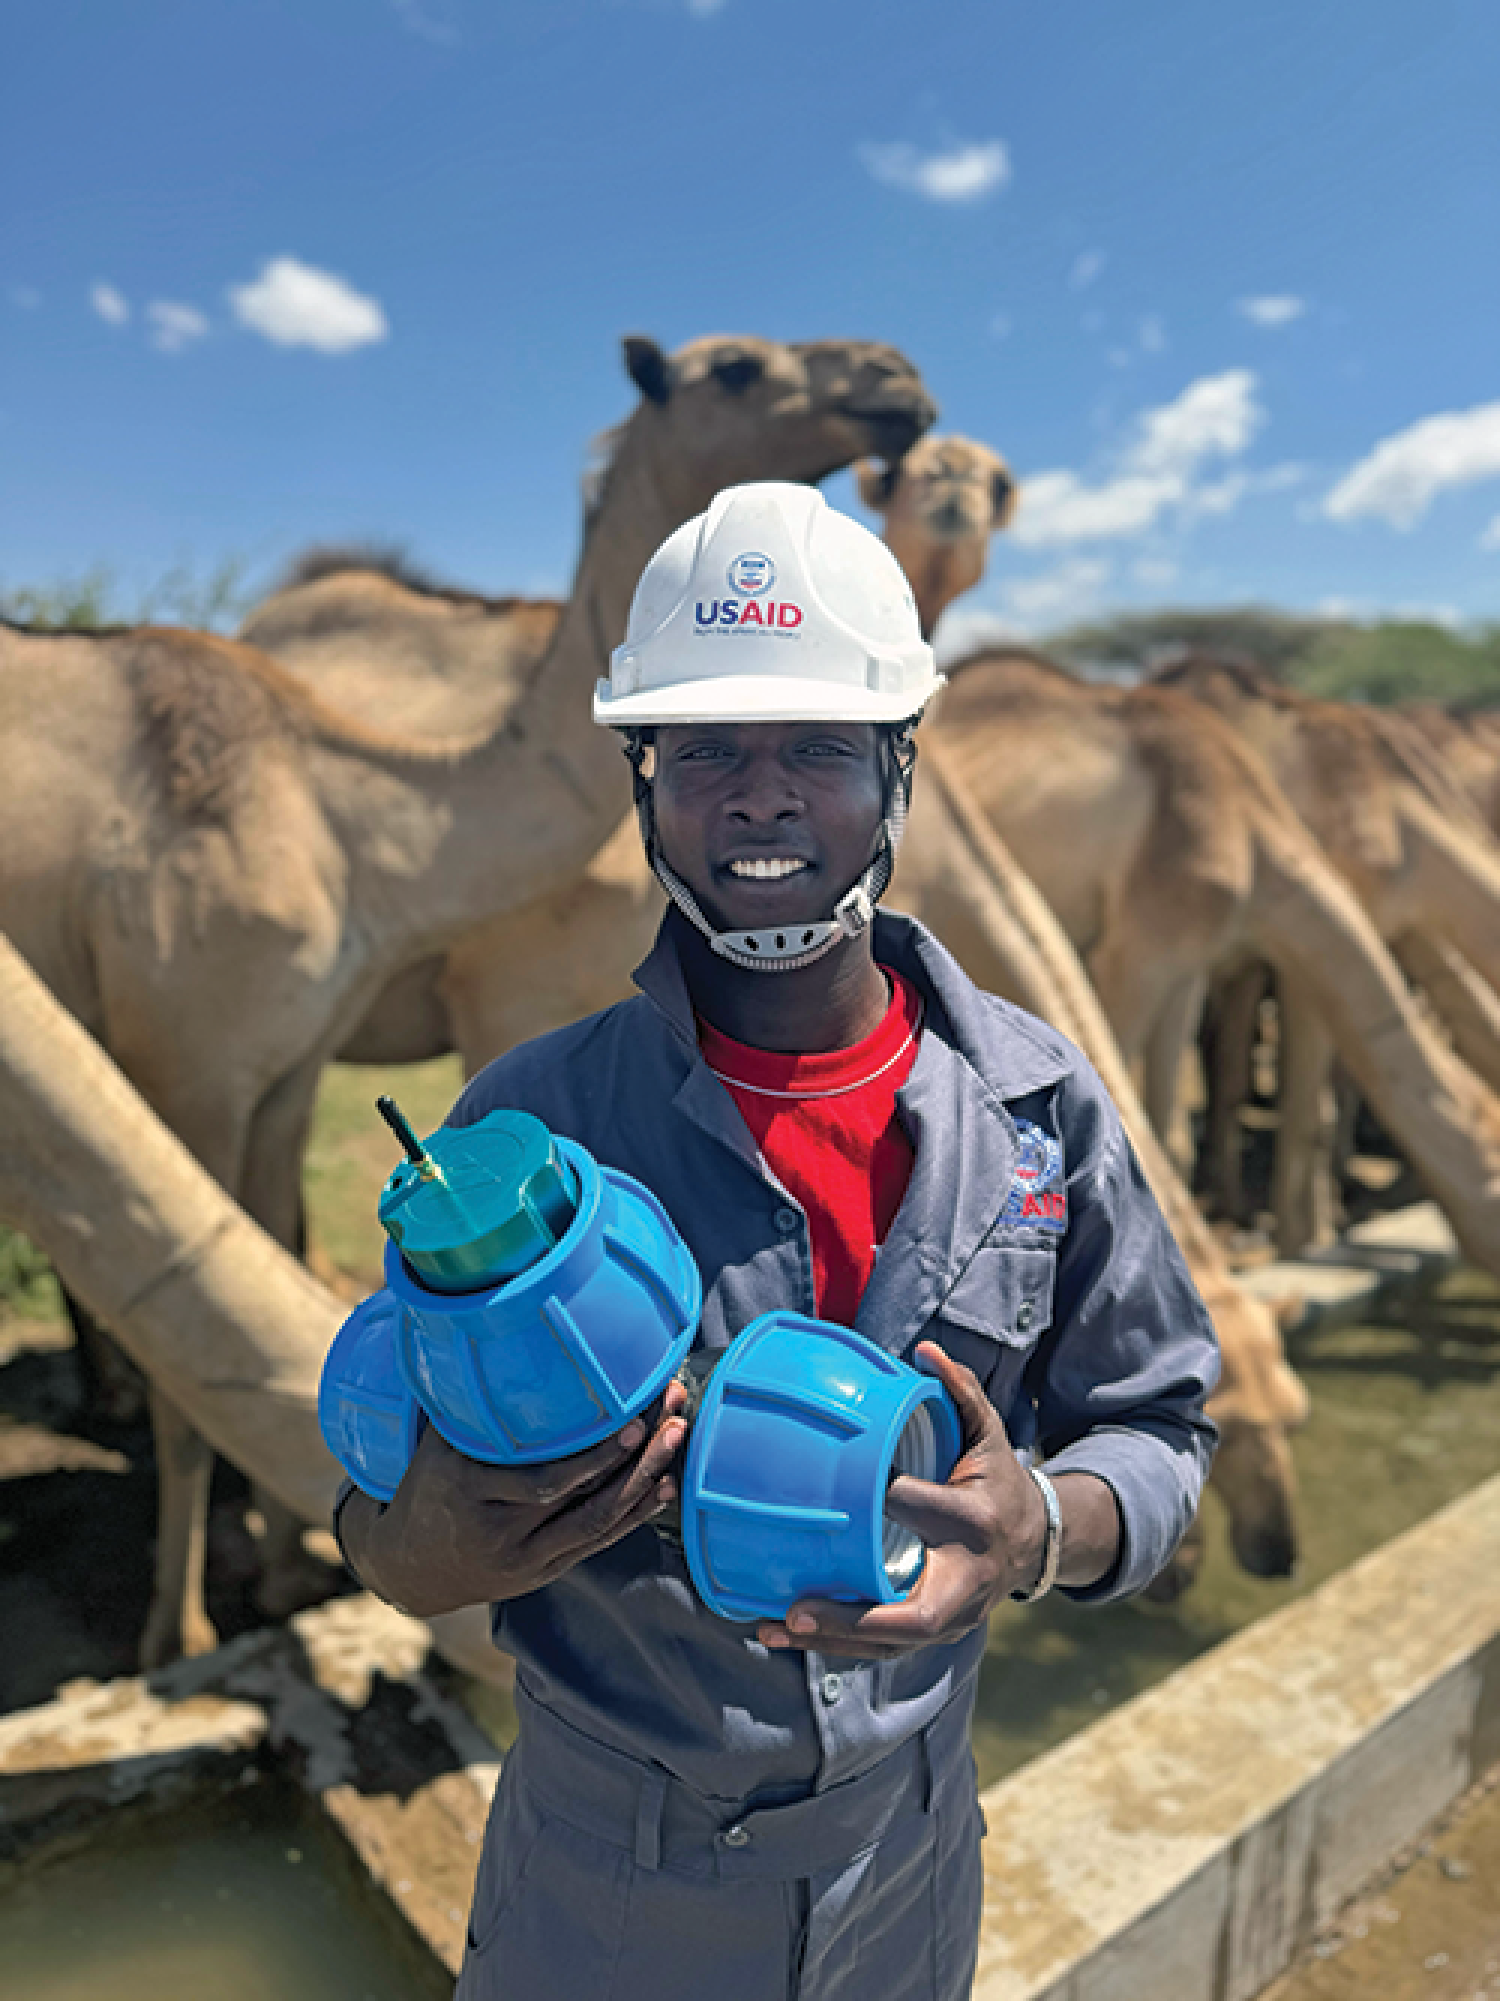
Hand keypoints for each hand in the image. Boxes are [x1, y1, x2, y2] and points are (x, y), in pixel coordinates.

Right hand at [345, 1377, 688, 1618]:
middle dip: (635, 1454)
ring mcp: (524, 1556)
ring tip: (676, 1438)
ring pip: (595, 1521)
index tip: (634, 1410)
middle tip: (672, 1413)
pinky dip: (633, 1515)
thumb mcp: (436, 1443)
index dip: (595, 1447)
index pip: (544, 1471)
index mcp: (469, 1488)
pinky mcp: (543, 1572)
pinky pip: (595, 1543)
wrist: (409, 1567)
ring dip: (643, 1480)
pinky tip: (664, 1487)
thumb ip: (472, 1403)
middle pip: (580, 1494)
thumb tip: (496, 1332)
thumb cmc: (428, 1488)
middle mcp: (499, 1527)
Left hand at [754, 1343, 1048, 1660]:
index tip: (834, 1487)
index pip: (920, 1506)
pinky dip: (837, 1646)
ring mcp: (954, 1615)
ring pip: (891, 1645)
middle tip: (797, 1609)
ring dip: (831, 1642)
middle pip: (912, 1614)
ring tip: (775, 1628)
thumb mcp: (989, 1434)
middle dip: (854, 1619)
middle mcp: (965, 1576)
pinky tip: (790, 1634)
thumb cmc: (996, 1480)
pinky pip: (885, 1649)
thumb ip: (961, 1392)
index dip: (883, 1495)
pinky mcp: (937, 1633)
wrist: (1035, 1541)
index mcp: (973, 1519)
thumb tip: (925, 1351)